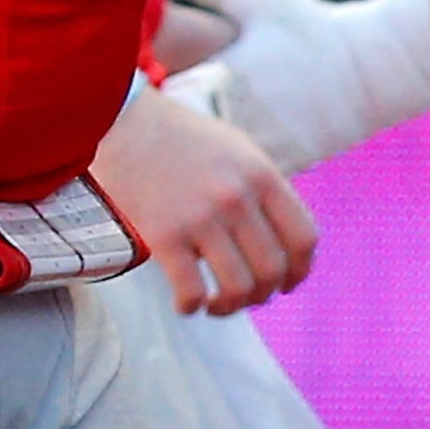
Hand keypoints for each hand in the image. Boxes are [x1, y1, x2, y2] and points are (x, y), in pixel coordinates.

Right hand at [93, 79, 317, 315]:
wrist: (125, 120)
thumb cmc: (182, 138)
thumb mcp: (239, 151)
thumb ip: (263, 190)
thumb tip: (282, 240)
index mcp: (262, 175)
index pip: (303, 238)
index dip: (300, 271)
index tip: (287, 284)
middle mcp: (237, 197)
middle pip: (272, 270)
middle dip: (263, 294)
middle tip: (246, 296)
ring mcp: (201, 217)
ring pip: (238, 288)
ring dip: (230, 307)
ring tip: (217, 303)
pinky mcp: (164, 235)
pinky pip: (192, 292)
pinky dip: (193, 307)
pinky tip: (187, 302)